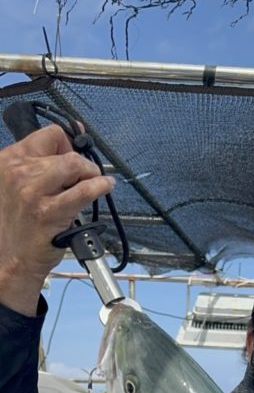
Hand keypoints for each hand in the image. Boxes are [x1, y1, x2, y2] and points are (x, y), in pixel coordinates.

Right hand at [0, 125, 114, 314]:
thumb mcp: (20, 184)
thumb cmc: (19, 222)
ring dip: (90, 173)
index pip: (49, 135)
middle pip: (65, 151)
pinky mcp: (49, 212)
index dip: (69, 144)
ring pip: (74, 165)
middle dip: (81, 163)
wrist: (11, 257)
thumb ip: (42, 162)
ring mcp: (32, 192)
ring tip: (93, 183)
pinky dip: (100, 186)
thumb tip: (77, 136)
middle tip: (85, 178)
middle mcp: (18, 172)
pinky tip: (105, 187)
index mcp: (10, 160)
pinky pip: (83, 191)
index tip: (77, 154)